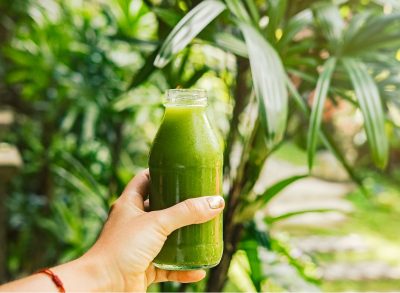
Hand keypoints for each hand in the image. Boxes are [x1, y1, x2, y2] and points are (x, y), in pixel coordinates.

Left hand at [83, 169, 224, 291]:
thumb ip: (186, 212)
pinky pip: (169, 266)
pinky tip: (199, 269)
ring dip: (184, 237)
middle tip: (200, 201)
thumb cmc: (121, 248)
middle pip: (160, 208)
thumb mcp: (157, 223)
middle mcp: (134, 223)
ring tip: (204, 230)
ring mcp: (139, 246)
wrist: (103, 286)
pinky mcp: (145, 268)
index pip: (145, 180)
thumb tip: (216, 202)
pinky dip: (184, 268)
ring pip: (167, 238)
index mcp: (130, 204)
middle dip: (180, 206)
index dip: (161, 173)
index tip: (181, 171)